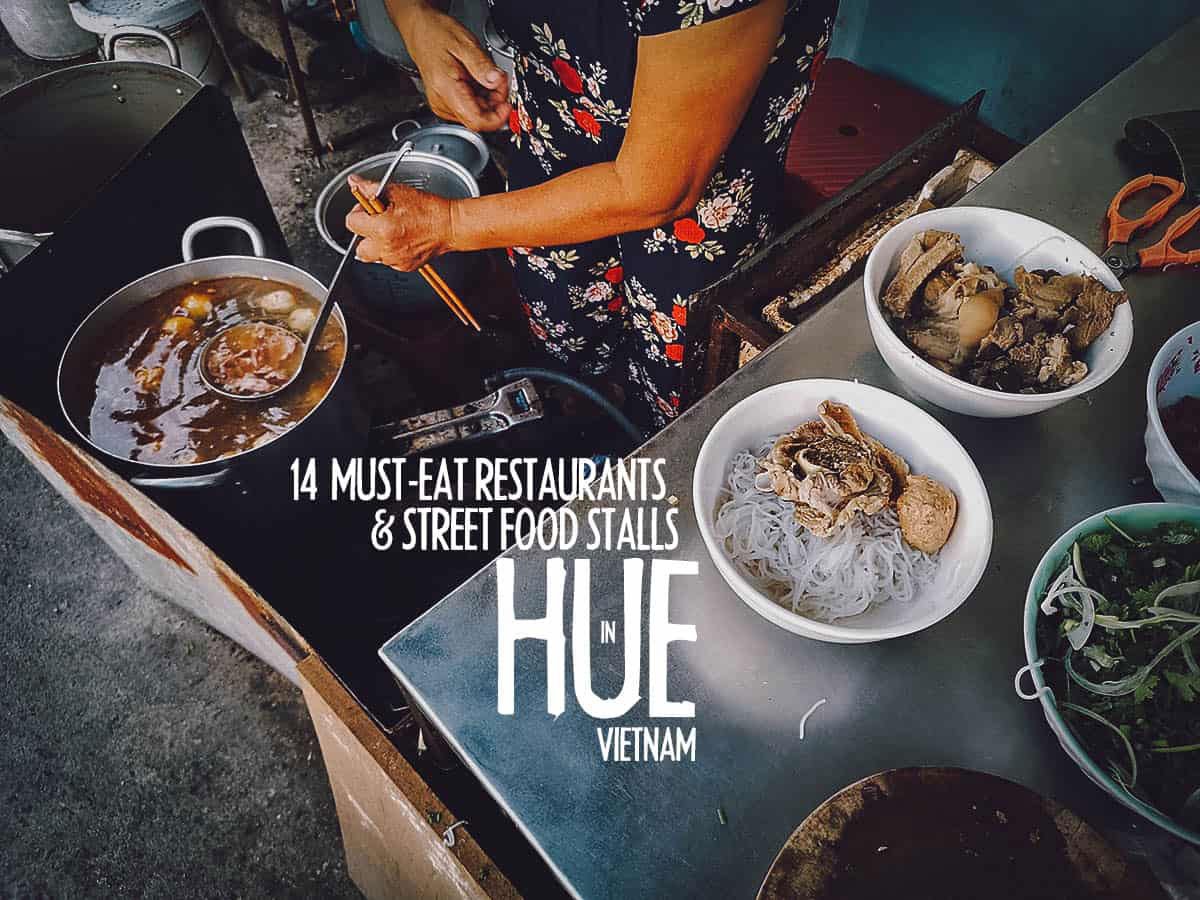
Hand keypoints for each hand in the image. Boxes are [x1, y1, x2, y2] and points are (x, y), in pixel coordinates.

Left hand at [345, 175, 454, 270]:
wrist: (449, 225)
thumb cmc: (427, 209)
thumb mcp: (396, 191)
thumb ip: (370, 188)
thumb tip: (354, 182)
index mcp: (381, 228)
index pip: (351, 223)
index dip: (358, 213)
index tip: (367, 210)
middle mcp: (386, 247)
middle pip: (359, 248)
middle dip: (364, 235)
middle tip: (375, 224)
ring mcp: (396, 260)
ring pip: (374, 256)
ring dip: (378, 244)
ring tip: (392, 230)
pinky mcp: (405, 266)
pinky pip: (390, 261)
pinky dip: (392, 251)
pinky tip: (403, 239)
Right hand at [393, 3, 510, 131]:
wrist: (420, 30)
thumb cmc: (436, 34)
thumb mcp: (465, 43)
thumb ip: (482, 65)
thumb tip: (497, 81)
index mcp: (446, 89)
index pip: (476, 121)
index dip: (497, 117)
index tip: (508, 105)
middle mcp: (442, 102)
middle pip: (478, 118)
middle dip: (495, 102)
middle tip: (499, 80)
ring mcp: (443, 104)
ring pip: (475, 114)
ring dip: (488, 99)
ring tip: (487, 76)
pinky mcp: (446, 102)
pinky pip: (469, 107)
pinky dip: (480, 96)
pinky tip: (478, 80)